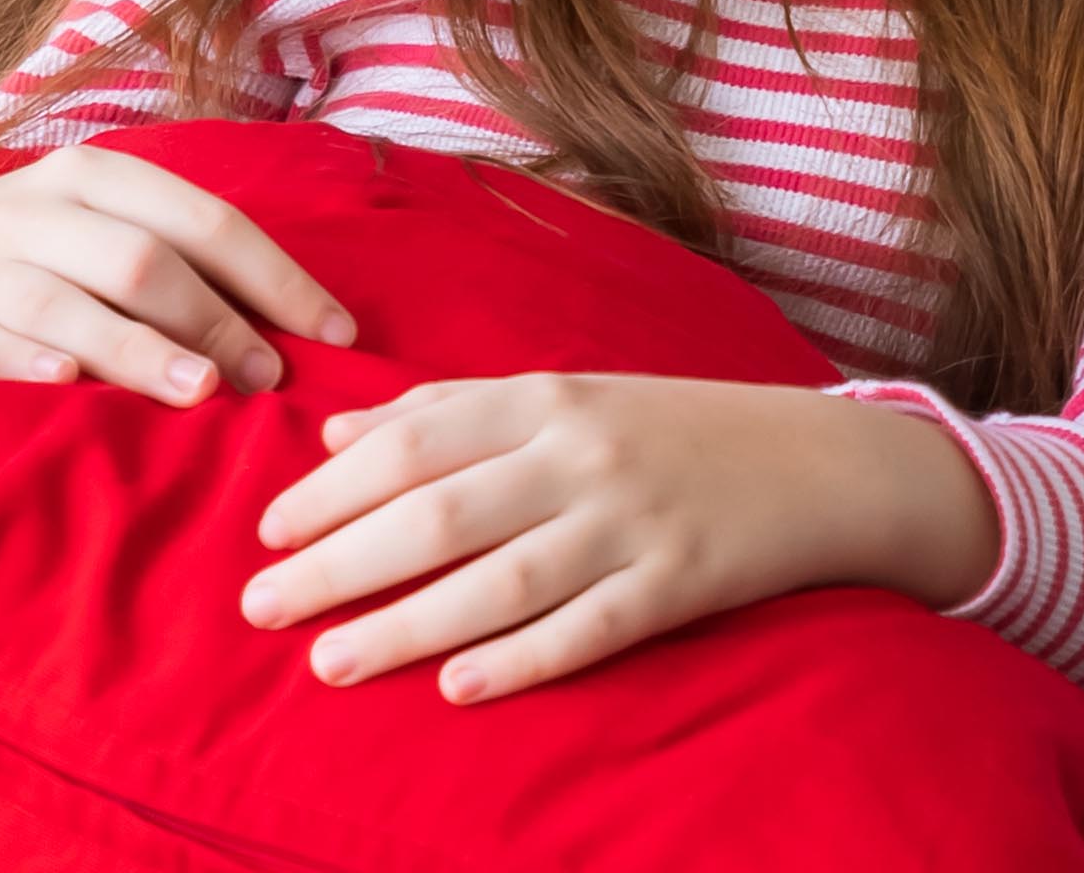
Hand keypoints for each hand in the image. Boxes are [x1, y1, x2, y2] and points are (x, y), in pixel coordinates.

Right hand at [0, 144, 353, 403]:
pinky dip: (26, 361)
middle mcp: (40, 208)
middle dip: (216, 321)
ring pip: (69, 302)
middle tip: (270, 380)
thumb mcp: (99, 227)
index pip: (207, 220)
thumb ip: (179, 259)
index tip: (337, 336)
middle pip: (144, 260)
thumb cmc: (32, 253)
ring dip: (139, 349)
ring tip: (200, 393)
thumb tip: (294, 327)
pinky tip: (68, 385)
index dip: (278, 278)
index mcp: (99, 176)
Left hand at [243, 374, 992, 701]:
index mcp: (549, 396)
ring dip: (404, 624)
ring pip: (499, 579)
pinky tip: (457, 686)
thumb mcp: (567, 396)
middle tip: (261, 606)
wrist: (822, 463)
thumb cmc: (674, 429)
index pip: (414, 442)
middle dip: (338, 562)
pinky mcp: (682, 582)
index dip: (331, 490)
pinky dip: (521, 658)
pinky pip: (588, 628)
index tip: (266, 532)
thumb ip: (451, 410)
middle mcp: (585, 453)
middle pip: (437, 514)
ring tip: (329, 663)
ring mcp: (635, 520)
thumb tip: (335, 434)